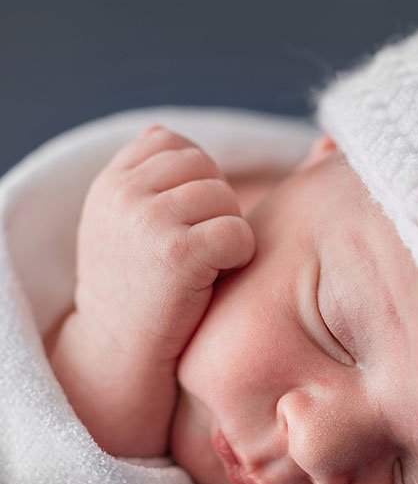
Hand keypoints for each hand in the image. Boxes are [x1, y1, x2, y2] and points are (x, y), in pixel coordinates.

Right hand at [72, 124, 254, 369]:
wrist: (117, 354)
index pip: (171, 142)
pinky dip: (240, 254)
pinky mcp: (178, 253)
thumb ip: (144, 179)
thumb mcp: (123, 223)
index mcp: (110, 183)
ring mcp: (148, 221)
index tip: (185, 220)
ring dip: (229, 230)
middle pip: (203, 166)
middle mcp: (123, 195)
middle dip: (215, 203)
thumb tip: (164, 130)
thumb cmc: (136, 288)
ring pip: (224, 197)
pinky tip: (218, 276)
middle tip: (200, 246)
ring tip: (206, 264)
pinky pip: (237, 230)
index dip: (193, 178)